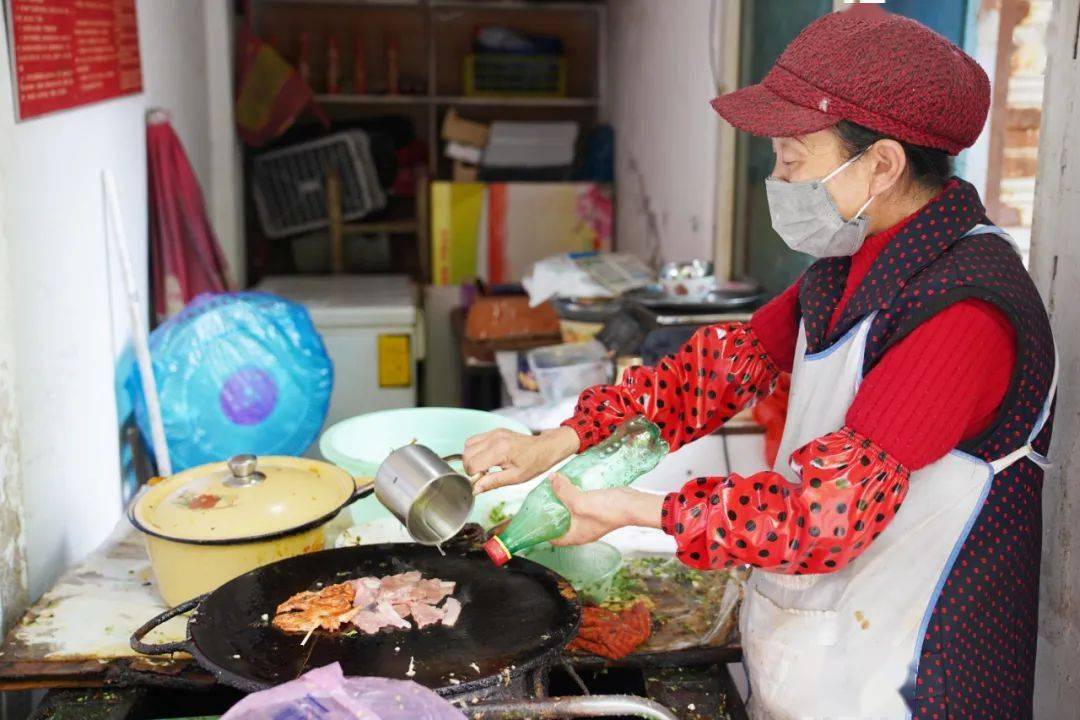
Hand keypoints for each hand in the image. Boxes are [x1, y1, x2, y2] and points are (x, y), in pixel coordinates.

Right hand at [464, 426, 579, 493]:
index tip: (482, 481)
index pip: (472, 464)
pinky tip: (487, 459)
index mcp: (500, 450)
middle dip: (470, 468)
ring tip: (485, 467)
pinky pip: (475, 440)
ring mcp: (494, 433)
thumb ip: (492, 482)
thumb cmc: (534, 463)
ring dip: (471, 458)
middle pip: (466, 454)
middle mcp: (494, 438)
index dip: (473, 476)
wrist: (545, 448)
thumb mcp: (515, 478)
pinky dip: (475, 450)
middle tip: (483, 476)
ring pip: (468, 445)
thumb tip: (475, 489)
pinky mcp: (495, 431)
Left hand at [549, 474, 663, 546]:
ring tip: (555, 490)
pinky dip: (574, 496)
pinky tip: (571, 485)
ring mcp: (590, 520)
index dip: (544, 530)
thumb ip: (563, 491)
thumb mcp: (579, 501)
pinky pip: (580, 504)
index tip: (535, 518)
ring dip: (563, 501)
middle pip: (561, 524)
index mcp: (576, 536)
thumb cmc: (608, 510)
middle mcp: (582, 530)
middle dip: (552, 512)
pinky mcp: (596, 509)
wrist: (631, 504)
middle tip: (543, 499)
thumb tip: (552, 480)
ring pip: (571, 512)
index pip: (554, 539)